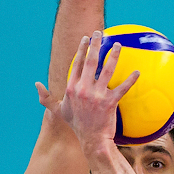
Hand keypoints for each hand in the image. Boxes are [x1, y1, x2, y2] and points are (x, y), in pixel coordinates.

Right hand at [36, 32, 137, 151]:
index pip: (77, 64)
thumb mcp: (59, 111)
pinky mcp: (110, 102)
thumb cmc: (77, 124)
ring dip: (114, 55)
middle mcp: (83, 89)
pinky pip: (122, 88)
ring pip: (107, 70)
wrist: (92, 140)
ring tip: (119, 45)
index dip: (82, 49)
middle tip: (101, 33)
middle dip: (96, 45)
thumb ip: (46, 98)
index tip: (86, 38)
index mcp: (72, 88)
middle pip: (91, 61)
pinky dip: (131, 80)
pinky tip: (137, 72)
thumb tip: (36, 84)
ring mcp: (97, 95)